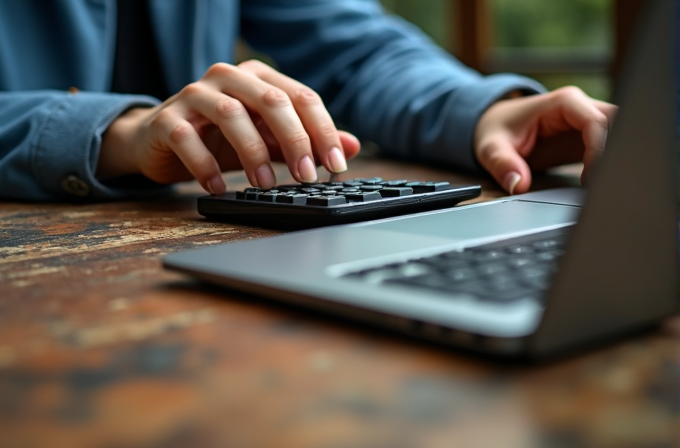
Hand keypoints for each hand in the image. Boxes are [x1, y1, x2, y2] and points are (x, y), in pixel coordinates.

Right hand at [97, 60, 360, 193]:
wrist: (161, 141)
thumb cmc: (221, 139)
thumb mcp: (269, 140)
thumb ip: (307, 141)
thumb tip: (352, 147)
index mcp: (259, 77)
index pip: (301, 97)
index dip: (323, 131)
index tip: (336, 165)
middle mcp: (228, 77)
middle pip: (271, 101)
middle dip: (295, 140)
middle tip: (306, 176)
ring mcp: (195, 95)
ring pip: (232, 115)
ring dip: (254, 154)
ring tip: (266, 185)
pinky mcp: (167, 120)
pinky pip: (189, 139)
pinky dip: (207, 166)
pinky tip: (219, 187)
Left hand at [474, 86, 616, 193]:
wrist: (494, 124)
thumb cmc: (495, 129)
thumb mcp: (491, 147)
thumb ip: (502, 164)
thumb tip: (518, 185)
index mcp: (563, 103)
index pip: (597, 122)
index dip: (600, 150)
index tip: (590, 178)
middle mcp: (581, 109)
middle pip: (618, 125)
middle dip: (616, 153)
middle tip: (605, 184)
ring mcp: (586, 123)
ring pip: (619, 135)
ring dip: (615, 159)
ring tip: (605, 186)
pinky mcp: (586, 140)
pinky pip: (610, 148)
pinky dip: (610, 165)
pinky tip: (601, 185)